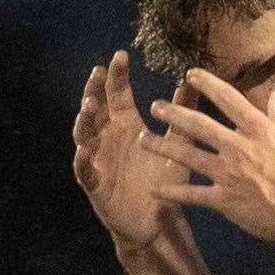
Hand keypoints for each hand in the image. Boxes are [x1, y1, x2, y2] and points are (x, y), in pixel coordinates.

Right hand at [72, 50, 198, 254]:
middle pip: (96, 109)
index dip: (116, 76)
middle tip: (97, 73)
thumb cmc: (164, 179)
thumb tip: (191, 84)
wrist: (157, 219)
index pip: (118, 95)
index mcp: (127, 126)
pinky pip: (85, 170)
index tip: (120, 56)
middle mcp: (109, 139)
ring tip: (89, 106)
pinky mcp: (96, 183)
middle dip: (94, 91)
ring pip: (84, 135)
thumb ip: (182, 115)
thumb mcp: (177, 145)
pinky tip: (85, 149)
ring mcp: (99, 160)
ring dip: (84, 121)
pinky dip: (83, 159)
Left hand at [140, 68, 274, 251]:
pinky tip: (154, 188)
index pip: (227, 98)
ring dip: (163, 146)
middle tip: (154, 106)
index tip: (190, 74)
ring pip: (188, 155)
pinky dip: (172, 192)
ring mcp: (228, 174)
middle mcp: (238, 147)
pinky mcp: (223, 200)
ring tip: (144, 140)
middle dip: (173, 113)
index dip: (207, 83)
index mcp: (258, 130)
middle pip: (198, 124)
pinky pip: (191, 195)